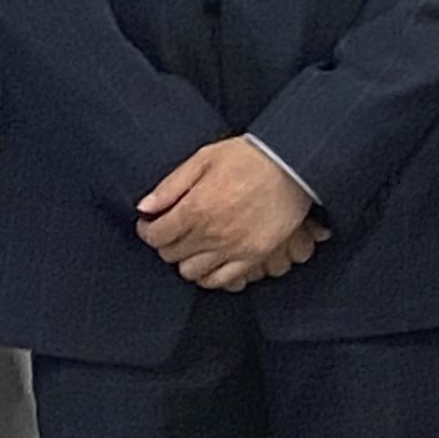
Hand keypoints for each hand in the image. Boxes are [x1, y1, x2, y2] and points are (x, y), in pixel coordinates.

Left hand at [139, 140, 328, 289]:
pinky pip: (221, 280)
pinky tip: (210, 261)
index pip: (155, 235)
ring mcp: (232, 248)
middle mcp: (210, 234)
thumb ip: (171, 185)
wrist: (293, 164)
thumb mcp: (204, 158)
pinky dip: (210, 276)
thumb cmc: (250, 157)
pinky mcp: (253, 256)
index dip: (147, 230)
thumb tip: (145, 206)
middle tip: (172, 230)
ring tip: (192, 245)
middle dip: (166, 242)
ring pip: (191, 272)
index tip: (150, 223)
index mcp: (195, 208)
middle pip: (171, 254)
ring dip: (186, 260)